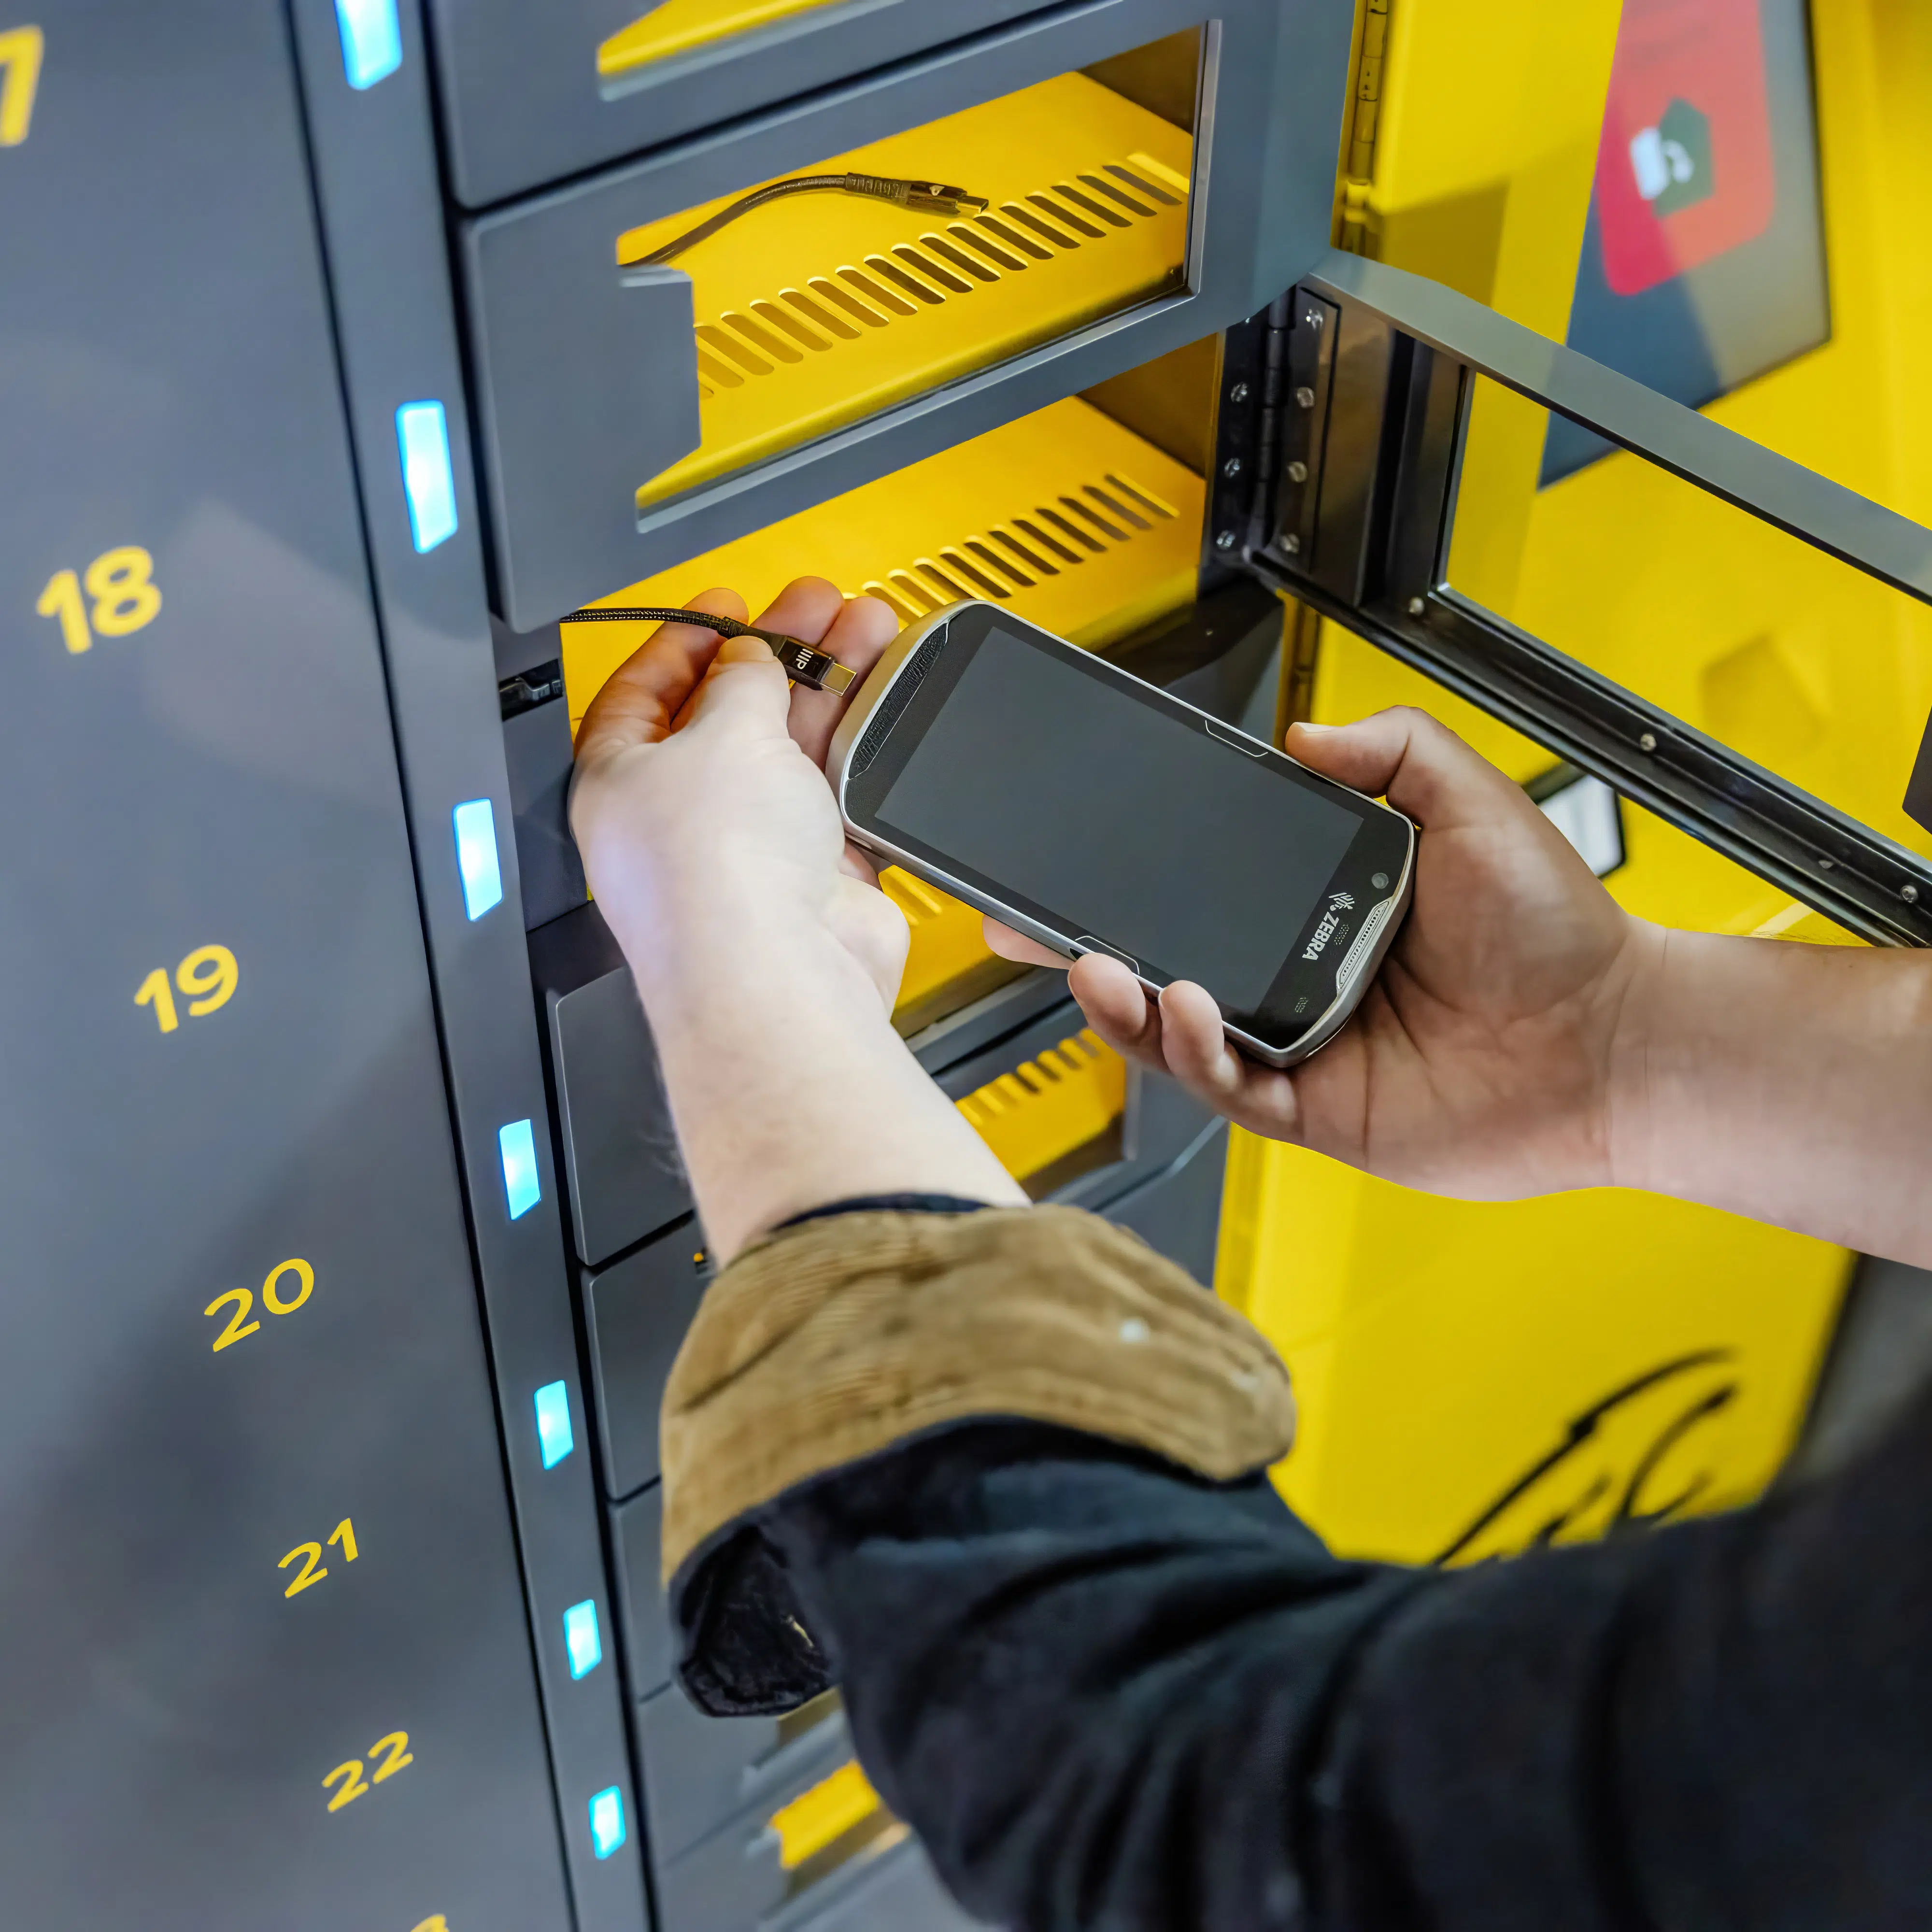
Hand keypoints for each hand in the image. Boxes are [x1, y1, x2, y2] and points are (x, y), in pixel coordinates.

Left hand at [571, 577, 1025, 1260]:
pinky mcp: (816, 881)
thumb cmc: (717, 873)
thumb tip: (752, 655)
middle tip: (815, 606)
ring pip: (794, 752)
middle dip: (776, 653)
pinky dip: (866, 753)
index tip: (725, 605)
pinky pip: (842, 799)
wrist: (780, 975)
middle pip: (730, 716)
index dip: (684, 642)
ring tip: (867, 631)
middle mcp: (682, 820)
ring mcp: (751, 853)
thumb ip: (742, 681)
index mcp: (622, 781)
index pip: (641, 695)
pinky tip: (886, 707)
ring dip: (831, 688)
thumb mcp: (722, 731)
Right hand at [990, 707, 1646, 1199]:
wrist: (1611, 1035)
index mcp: (1320, 910)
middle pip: (1165, 965)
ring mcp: (1303, 1050)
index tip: (1080, 852)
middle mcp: (1298, 980)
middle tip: (1026, 922)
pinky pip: (1229, 1086)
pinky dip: (1191, 1049)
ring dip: (1123, 1003)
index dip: (1133, 879)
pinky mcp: (1315, 1110)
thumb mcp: (1470, 801)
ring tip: (1095, 967)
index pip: (1203, 890)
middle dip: (1086, 946)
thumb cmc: (1557, 931)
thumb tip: (1306, 734)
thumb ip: (1393, 748)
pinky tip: (1178, 1004)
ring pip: (1177, 1034)